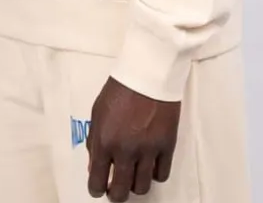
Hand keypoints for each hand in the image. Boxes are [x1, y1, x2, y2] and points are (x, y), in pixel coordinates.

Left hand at [86, 76, 181, 200]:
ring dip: (136, 184)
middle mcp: (125, 150)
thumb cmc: (121, 88)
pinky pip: (162, 174)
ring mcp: (148, 150)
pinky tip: (150, 164)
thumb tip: (95, 165)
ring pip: (142, 187)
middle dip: (116, 194)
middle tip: (116, 188)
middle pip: (121, 192)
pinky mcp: (167, 145)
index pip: (97, 182)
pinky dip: (155, 173)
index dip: (96, 189)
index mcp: (105, 141)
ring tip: (133, 175)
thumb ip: (95, 141)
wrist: (148, 72)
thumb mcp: (97, 112)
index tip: (98, 188)